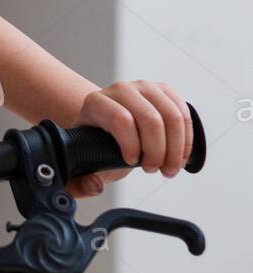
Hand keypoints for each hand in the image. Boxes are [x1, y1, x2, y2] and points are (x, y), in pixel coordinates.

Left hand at [67, 80, 193, 197]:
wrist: (109, 124)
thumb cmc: (99, 144)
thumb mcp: (90, 160)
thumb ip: (85, 179)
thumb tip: (95, 185)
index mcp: (96, 102)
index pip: (120, 120)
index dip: (131, 145)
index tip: (131, 162)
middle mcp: (120, 90)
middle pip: (151, 119)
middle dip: (158, 152)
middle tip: (155, 170)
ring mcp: (143, 87)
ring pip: (171, 116)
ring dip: (176, 148)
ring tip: (169, 167)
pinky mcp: (164, 91)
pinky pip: (184, 114)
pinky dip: (186, 140)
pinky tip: (179, 157)